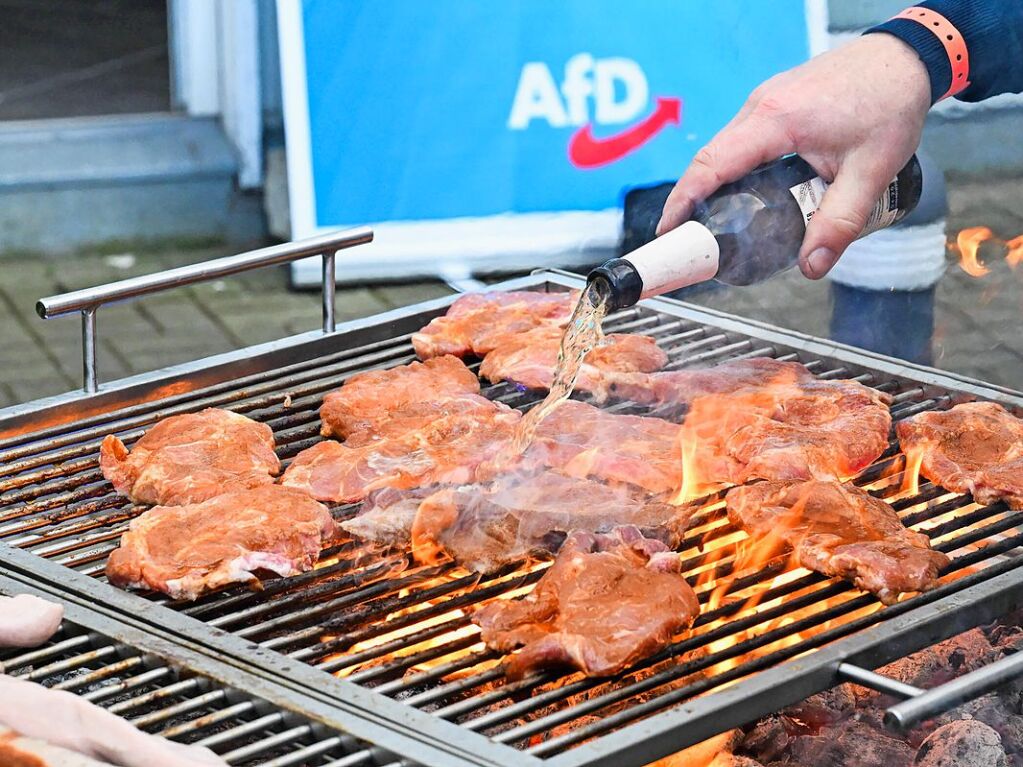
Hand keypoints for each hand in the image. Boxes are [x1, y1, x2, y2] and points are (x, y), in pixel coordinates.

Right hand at [657, 34, 930, 278]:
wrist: (906, 58)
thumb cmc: (890, 104)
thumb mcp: (871, 172)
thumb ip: (839, 223)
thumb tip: (811, 267)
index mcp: (775, 121)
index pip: (711, 165)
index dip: (682, 200)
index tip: (667, 231)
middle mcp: (761, 106)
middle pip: (710, 160)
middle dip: (692, 202)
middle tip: (690, 241)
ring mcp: (765, 102)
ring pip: (725, 150)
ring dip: (715, 186)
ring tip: (714, 225)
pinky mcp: (775, 103)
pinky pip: (741, 140)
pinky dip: (734, 170)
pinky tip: (745, 195)